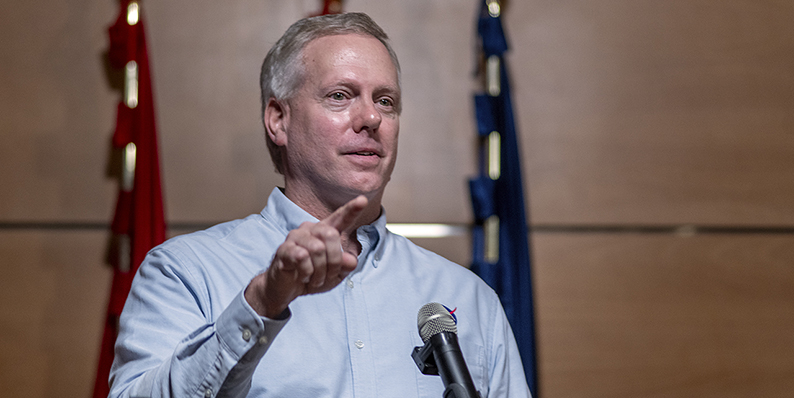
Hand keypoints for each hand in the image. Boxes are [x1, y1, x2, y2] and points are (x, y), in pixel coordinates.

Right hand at [245, 195, 367, 317]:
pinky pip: (302, 258)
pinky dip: (307, 273)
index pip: (340, 218)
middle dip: (334, 261)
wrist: (286, 290)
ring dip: (320, 271)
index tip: (362, 200)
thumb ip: (345, 266)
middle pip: (331, 235)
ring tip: (314, 278)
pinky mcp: (284, 249)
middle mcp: (310, 229)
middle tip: (327, 275)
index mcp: (325, 231)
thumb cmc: (311, 276)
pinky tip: (302, 276)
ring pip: (317, 248)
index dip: (351, 210)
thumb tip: (350, 260)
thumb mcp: (335, 275)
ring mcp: (295, 237)